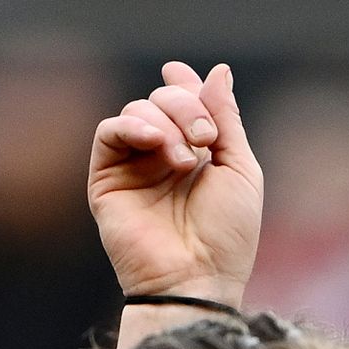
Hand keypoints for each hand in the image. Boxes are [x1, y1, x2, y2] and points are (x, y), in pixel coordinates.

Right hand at [88, 62, 263, 303]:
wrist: (198, 276)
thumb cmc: (228, 234)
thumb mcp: (241, 170)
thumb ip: (227, 120)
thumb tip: (218, 72)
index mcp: (200, 153)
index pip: (185, 103)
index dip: (186, 84)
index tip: (184, 73)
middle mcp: (164, 156)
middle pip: (164, 99)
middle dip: (187, 107)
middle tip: (206, 139)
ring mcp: (135, 166)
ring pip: (137, 110)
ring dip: (167, 123)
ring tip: (187, 160)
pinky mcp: (107, 179)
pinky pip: (109, 132)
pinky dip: (132, 126)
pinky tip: (154, 142)